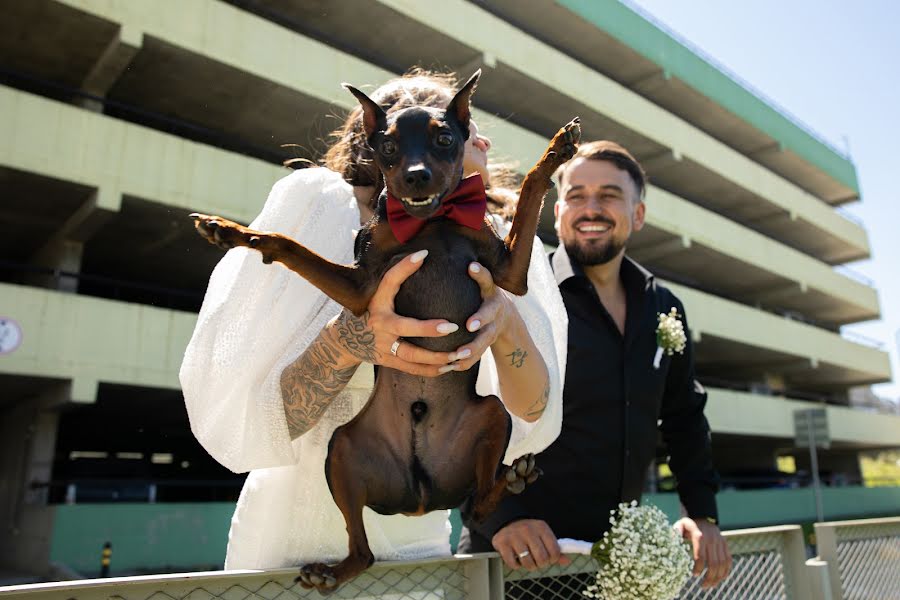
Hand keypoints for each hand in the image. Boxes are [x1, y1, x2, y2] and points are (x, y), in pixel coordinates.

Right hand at [329, 250, 460, 376]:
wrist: (343, 340)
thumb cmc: (367, 311)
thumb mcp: (374, 295)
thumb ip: (393, 283)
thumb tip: (421, 256)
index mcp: (376, 302)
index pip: (389, 281)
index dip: (404, 267)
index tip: (424, 254)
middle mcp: (379, 324)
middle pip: (405, 327)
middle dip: (428, 328)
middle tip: (452, 326)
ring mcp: (382, 345)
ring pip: (412, 355)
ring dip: (436, 356)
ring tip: (457, 354)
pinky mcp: (386, 360)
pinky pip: (411, 368)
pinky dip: (430, 370)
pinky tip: (448, 367)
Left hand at [448, 262, 514, 371]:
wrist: (506, 320)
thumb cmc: (482, 297)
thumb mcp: (480, 284)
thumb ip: (469, 275)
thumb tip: (434, 256)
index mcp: (489, 292)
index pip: (486, 279)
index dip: (480, 273)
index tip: (470, 267)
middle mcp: (495, 309)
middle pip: (489, 315)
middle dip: (480, 319)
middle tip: (469, 325)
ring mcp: (494, 328)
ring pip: (484, 340)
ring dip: (472, 347)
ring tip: (458, 354)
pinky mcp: (489, 343)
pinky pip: (478, 355)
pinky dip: (466, 362)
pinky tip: (451, 367)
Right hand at [492, 519, 570, 570]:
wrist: (507, 522)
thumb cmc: (529, 532)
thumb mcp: (543, 535)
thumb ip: (554, 548)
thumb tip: (566, 561)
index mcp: (541, 527)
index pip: (554, 551)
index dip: (553, 559)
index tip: (549, 558)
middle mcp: (528, 530)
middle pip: (542, 558)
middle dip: (541, 564)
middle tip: (538, 561)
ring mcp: (515, 537)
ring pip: (528, 563)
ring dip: (529, 566)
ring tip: (528, 561)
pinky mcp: (503, 543)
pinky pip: (513, 563)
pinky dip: (516, 565)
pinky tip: (517, 559)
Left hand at [674, 518, 731, 587]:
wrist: (703, 516)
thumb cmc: (688, 525)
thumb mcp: (681, 525)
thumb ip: (676, 532)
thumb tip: (674, 539)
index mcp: (700, 536)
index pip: (701, 556)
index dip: (698, 568)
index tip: (694, 575)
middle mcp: (712, 539)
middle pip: (713, 563)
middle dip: (709, 577)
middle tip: (703, 586)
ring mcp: (720, 542)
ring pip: (722, 564)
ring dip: (717, 577)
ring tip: (710, 585)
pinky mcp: (725, 545)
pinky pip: (728, 560)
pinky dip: (726, 571)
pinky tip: (720, 579)